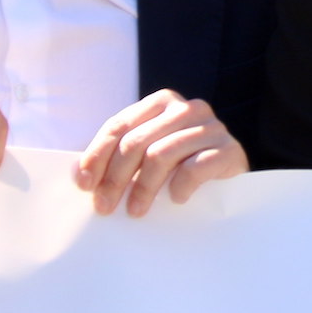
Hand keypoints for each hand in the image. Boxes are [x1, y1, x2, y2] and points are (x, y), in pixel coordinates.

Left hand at [76, 89, 246, 216]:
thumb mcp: (148, 155)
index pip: (120, 126)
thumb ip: (119, 158)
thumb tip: (80, 177)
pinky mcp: (228, 149)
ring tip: (135, 210)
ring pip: (161, 154)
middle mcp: (188, 108)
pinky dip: (179, 186)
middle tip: (105, 207)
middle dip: (115, 177)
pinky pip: (194, 168)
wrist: (232, 179)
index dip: (97, 156)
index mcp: (163, 102)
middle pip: (137, 142)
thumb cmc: (182, 167)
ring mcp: (211, 127)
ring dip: (143, 187)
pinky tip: (175, 200)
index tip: (85, 185)